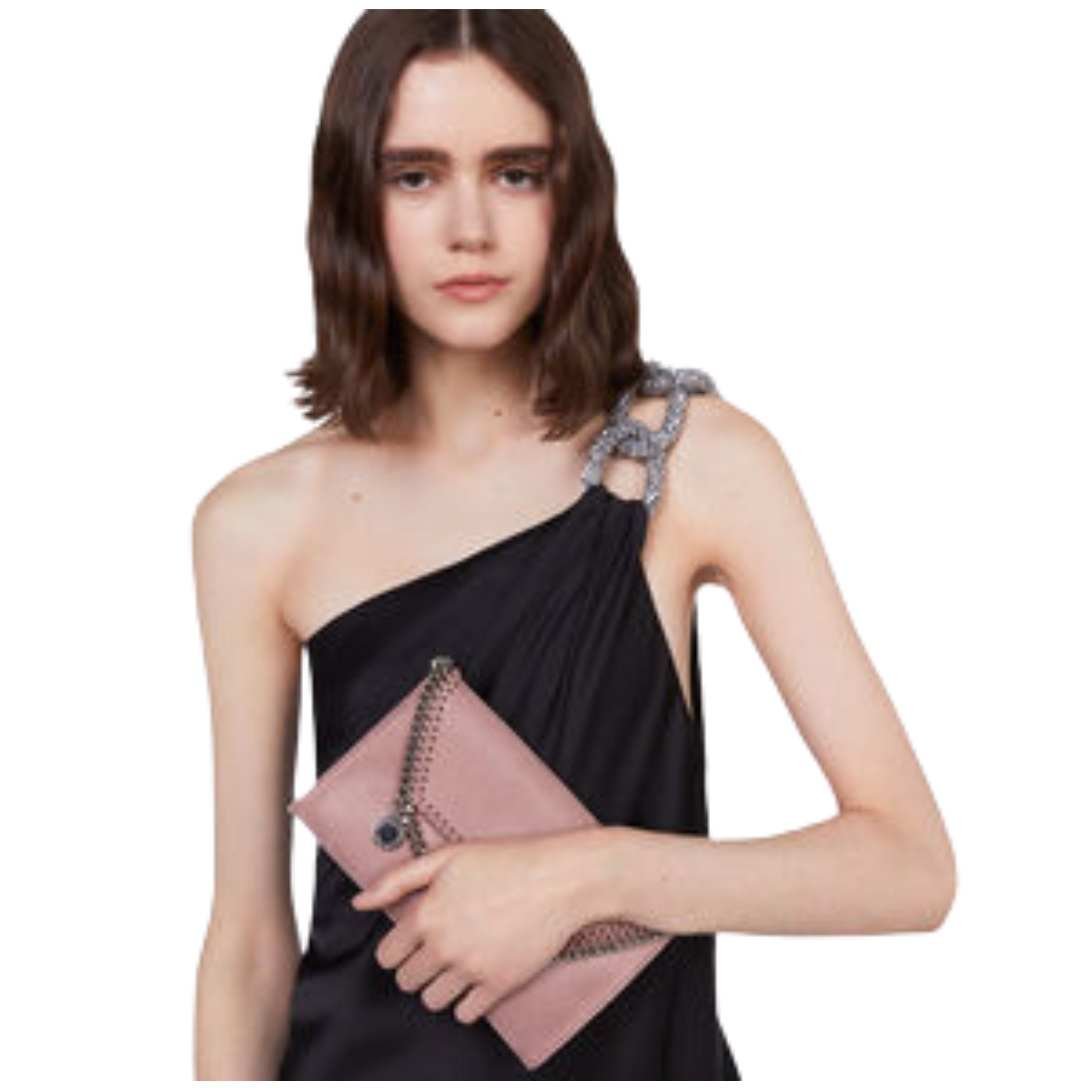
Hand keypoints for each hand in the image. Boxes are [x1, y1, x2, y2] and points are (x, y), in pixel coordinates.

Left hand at [349, 831, 592, 1024]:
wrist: (558, 879)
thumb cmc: (506, 860)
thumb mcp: (447, 856)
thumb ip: (397, 880)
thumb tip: (360, 902)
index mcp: (426, 915)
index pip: (387, 956)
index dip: (398, 949)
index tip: (413, 941)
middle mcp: (443, 946)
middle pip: (407, 982)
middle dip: (417, 967)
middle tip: (439, 949)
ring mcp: (471, 969)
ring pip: (433, 1002)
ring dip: (440, 987)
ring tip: (458, 963)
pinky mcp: (499, 986)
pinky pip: (466, 1014)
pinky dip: (468, 1002)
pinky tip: (478, 977)